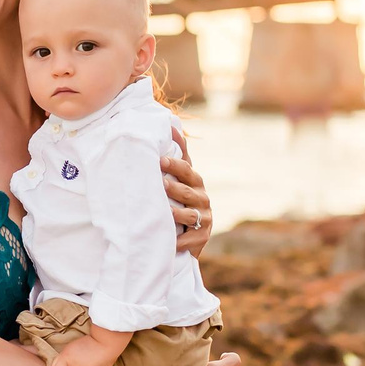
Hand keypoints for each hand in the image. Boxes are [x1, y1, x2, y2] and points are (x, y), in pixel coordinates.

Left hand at [162, 130, 211, 256]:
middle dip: (174, 187)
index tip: (160, 160)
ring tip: (165, 212)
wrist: (187, 238)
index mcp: (194, 182)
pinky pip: (190, 238)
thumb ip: (177, 156)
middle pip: (187, 191)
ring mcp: (204, 217)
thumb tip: (171, 125)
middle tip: (160, 184)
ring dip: (176, 213)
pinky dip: (180, 240)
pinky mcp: (202, 237)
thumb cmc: (179, 202)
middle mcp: (202, 197)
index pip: (186, 169)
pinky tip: (171, 240)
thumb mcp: (179, 180)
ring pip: (189, 214)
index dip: (174, 164)